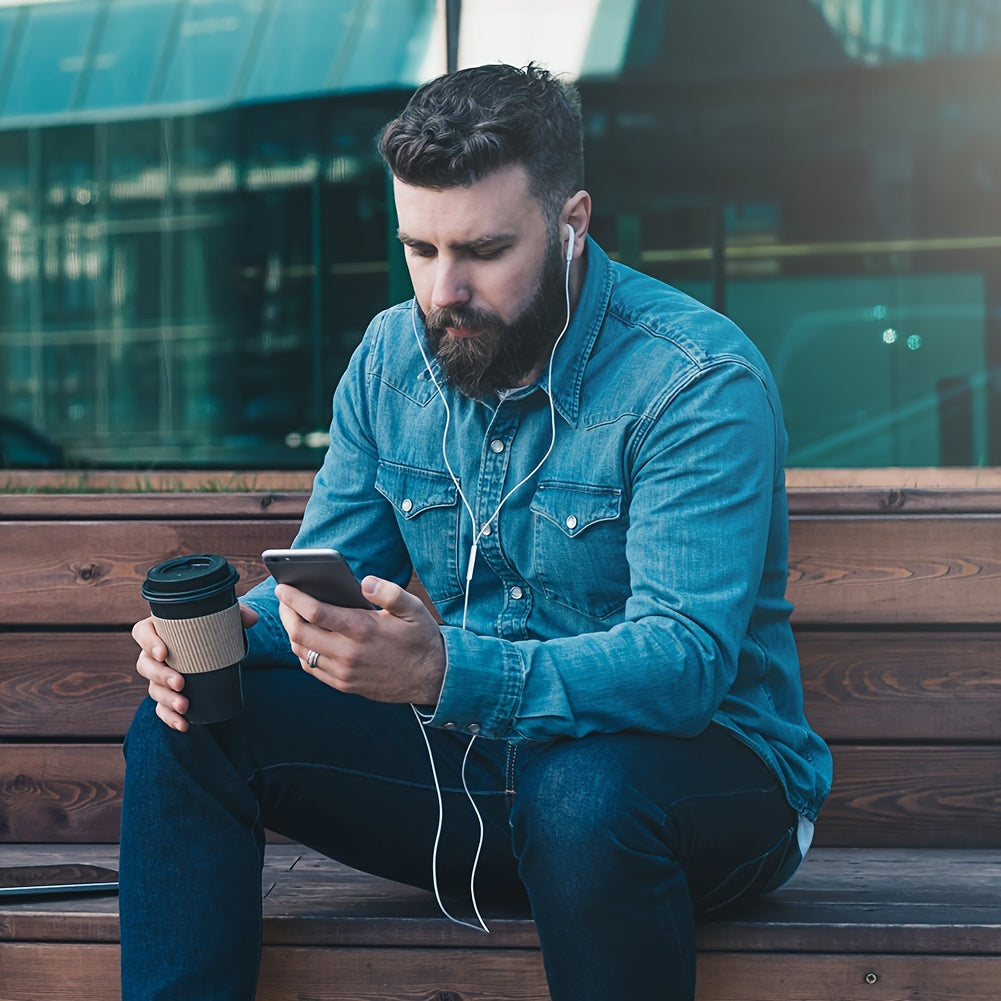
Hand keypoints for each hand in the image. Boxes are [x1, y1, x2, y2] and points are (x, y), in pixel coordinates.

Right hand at [132, 604, 258, 731]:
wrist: (215, 647)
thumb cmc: (212, 627)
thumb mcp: (223, 619)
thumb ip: (237, 614)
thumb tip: (253, 618)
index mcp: (159, 629)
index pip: (143, 632)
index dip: (148, 642)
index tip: (163, 653)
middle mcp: (153, 654)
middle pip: (146, 665)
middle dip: (161, 676)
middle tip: (180, 683)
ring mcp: (158, 676)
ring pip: (154, 689)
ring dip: (167, 700)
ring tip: (184, 706)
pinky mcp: (168, 694)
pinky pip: (162, 708)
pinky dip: (170, 718)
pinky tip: (183, 724)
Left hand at [276, 576, 445, 705]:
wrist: (433, 678)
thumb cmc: (421, 638)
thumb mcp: (413, 608)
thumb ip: (389, 592)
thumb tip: (365, 581)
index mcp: (362, 630)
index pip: (315, 612)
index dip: (293, 598)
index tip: (282, 587)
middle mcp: (349, 653)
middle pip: (299, 634)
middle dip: (285, 614)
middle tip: (283, 601)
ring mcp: (344, 673)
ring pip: (302, 653)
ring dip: (292, 633)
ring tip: (292, 617)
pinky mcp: (345, 685)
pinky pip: (312, 668)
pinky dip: (303, 652)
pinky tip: (306, 639)